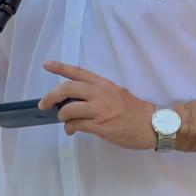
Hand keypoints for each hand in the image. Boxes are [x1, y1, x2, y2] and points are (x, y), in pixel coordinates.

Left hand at [38, 61, 155, 149]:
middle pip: (68, 89)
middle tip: (44, 103)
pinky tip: (71, 130)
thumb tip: (75, 100)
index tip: (46, 65)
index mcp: (104, 84)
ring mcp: (100, 110)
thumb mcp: (116, 93)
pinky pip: (77, 125)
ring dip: (62, 115)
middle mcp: (100, 94)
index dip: (60, 67)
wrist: (151, 125)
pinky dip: (70, 128)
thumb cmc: (134, 110)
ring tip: (64, 120)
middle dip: (51, 96)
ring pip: (69, 109)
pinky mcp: (100, 126)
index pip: (78, 72)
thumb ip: (97, 94)